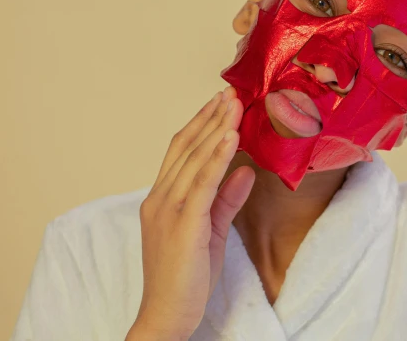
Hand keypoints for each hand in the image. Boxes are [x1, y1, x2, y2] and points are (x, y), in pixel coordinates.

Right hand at [128, 87, 254, 339]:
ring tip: (234, 103)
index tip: (220, 101)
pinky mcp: (182, 225)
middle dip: (210, 116)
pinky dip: (216, 157)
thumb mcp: (211, 231)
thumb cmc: (186, 277)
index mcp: (163, 198)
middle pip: (186, 147)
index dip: (201, 123)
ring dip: (215, 127)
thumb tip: (245, 168)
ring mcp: (168, 210)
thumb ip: (226, 199)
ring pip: (193, 159)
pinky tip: (230, 137)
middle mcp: (161, 198)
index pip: (181, 150)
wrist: (166, 315)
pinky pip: (202, 184)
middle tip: (231, 90)